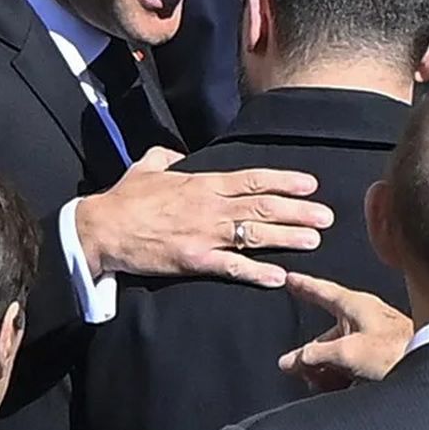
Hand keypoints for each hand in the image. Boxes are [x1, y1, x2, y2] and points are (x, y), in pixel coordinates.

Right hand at [75, 147, 331, 287]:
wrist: (102, 229)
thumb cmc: (124, 199)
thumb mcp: (146, 167)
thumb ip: (166, 157)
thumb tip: (175, 153)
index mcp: (201, 182)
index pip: (251, 179)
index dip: (284, 180)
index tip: (310, 184)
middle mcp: (209, 206)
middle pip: (262, 205)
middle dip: (298, 210)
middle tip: (326, 216)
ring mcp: (204, 234)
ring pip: (254, 234)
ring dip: (287, 237)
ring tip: (314, 240)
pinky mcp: (194, 260)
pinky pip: (232, 267)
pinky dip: (257, 272)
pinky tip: (279, 276)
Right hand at [278, 272, 412, 390]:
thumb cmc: (398, 351)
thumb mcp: (346, 351)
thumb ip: (314, 355)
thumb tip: (290, 361)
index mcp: (355, 305)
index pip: (322, 291)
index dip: (304, 286)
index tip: (290, 278)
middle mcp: (363, 319)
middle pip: (325, 334)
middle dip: (310, 353)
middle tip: (296, 368)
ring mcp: (371, 339)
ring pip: (336, 352)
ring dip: (324, 368)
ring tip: (319, 382)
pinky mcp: (380, 358)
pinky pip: (351, 364)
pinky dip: (340, 374)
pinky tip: (336, 387)